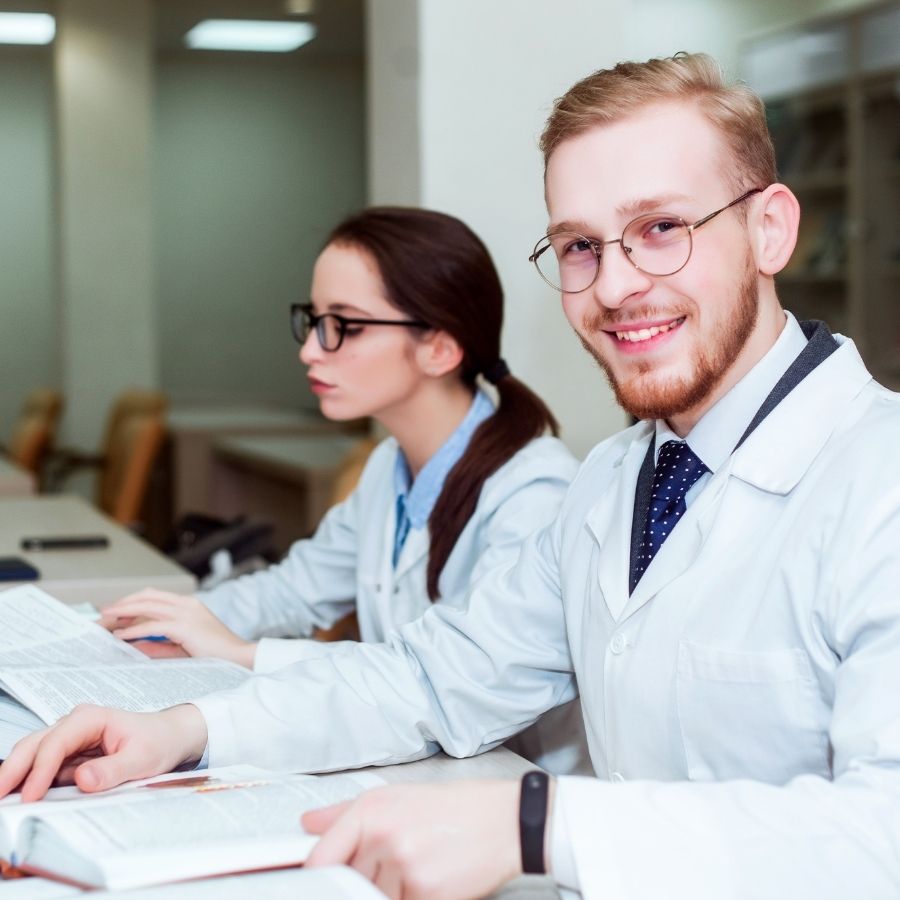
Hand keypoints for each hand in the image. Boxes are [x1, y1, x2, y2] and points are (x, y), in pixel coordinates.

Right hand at [0, 704, 207, 801]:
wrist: (171, 736)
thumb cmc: (159, 741)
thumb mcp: (143, 758)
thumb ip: (113, 770)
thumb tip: (82, 779)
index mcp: (91, 719)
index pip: (56, 743)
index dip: (40, 771)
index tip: (30, 796)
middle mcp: (75, 725)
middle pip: (34, 746)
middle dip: (11, 771)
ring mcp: (70, 739)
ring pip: (33, 756)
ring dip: (16, 777)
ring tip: (4, 801)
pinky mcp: (70, 755)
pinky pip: (45, 768)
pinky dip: (31, 782)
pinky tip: (22, 799)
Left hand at [101, 589, 256, 667]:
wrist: (239, 657)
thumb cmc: (217, 655)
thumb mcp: (183, 647)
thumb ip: (160, 645)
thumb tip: (135, 646)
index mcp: (189, 605)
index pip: (155, 596)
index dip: (134, 601)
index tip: (118, 611)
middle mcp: (187, 604)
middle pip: (148, 596)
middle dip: (124, 602)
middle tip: (106, 611)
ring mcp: (186, 613)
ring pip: (147, 606)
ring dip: (124, 612)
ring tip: (108, 619)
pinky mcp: (185, 626)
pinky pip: (152, 625)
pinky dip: (134, 630)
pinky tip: (121, 635)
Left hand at [303, 780, 521, 899]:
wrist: (505, 820)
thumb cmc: (455, 806)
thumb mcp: (397, 796)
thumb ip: (345, 813)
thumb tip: (308, 823)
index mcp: (372, 809)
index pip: (321, 857)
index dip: (317, 875)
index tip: (320, 881)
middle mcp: (384, 836)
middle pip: (348, 882)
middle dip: (365, 879)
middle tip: (396, 861)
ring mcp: (404, 867)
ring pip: (375, 897)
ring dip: (390, 891)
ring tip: (417, 866)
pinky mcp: (426, 894)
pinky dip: (411, 898)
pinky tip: (430, 879)